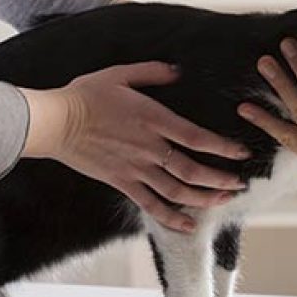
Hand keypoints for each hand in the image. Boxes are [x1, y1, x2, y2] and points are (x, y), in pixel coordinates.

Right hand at [21, 62, 250, 232]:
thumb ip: (153, 71)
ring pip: (176, 192)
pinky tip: (187, 225)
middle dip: (221, 179)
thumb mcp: (121, 73)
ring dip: (203, 199)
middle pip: (192, 171)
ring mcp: (135, 169)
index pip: (198, 138)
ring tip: (224, 201)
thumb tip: (178, 71)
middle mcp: (149, 148)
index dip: (223, 148)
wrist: (55, 122)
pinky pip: (150, 205)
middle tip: (240, 184)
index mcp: (154, 120)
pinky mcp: (121, 182)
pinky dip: (171, 217)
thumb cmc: (87, 95)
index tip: (242, 153)